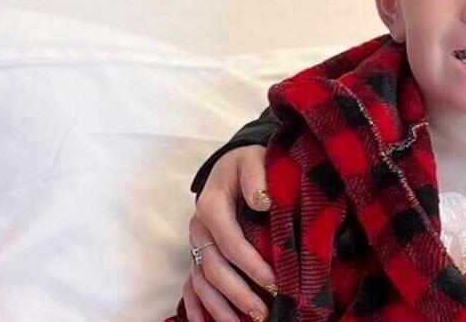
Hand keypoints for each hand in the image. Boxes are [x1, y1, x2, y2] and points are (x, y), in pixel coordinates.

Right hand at [181, 146, 273, 321]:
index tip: (274, 283)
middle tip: (263, 313)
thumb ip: (256, 177)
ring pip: (201, 281)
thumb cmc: (248, 164)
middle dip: (238, 294)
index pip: (231, 243)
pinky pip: (190, 285)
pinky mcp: (197, 253)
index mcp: (211, 207)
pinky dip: (197, 306)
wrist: (232, 164)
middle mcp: (198, 229)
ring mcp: (195, 244)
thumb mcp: (254, 159)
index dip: (252, 265)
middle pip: (213, 268)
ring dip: (220, 307)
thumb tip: (263, 201)